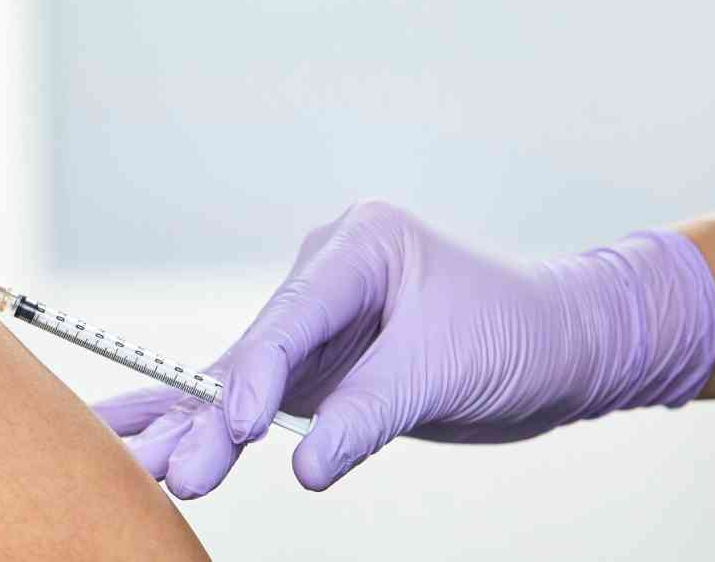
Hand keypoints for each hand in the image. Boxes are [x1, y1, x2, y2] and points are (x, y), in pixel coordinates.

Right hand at [93, 202, 714, 497]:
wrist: (570, 347)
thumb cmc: (521, 333)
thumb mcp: (444, 369)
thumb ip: (367, 413)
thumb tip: (305, 468)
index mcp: (357, 246)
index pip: (290, 318)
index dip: (256, 375)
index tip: (238, 427)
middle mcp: (324, 277)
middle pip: (251, 351)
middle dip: (208, 414)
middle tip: (171, 468)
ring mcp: (316, 325)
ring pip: (242, 380)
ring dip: (197, 427)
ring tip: (143, 466)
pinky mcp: (318, 368)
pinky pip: (257, 399)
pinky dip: (214, 428)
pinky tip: (153, 443)